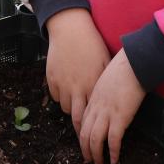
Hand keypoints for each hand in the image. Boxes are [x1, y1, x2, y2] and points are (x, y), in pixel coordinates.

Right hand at [44, 8, 110, 134]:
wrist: (69, 28)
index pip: (92, 115)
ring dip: (72, 109)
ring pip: (65, 108)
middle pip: (76, 118)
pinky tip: (68, 90)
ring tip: (78, 105)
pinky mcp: (51, 78)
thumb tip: (112, 98)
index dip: (94, 126)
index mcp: (92, 85)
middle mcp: (75, 88)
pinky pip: (55, 95)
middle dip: (80, 130)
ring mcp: (61, 84)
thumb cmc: (91, 44)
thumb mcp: (104, 62)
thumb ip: (105, 82)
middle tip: (84, 135)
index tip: (97, 133)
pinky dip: (61, 96)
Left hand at [79, 48, 146, 163]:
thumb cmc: (124, 69)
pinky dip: (112, 152)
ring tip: (99, 163)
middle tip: (88, 160)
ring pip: (94, 139)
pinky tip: (114, 160)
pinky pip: (113, 139)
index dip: (82, 135)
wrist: (134, 64)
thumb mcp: (107, 80)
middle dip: (85, 149)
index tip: (84, 144)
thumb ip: (104, 92)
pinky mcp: (120, 117)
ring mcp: (107, 113)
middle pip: (84, 133)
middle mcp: (96, 107)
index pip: (82, 121)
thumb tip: (109, 100)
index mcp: (93, 98)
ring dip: (96, 154)